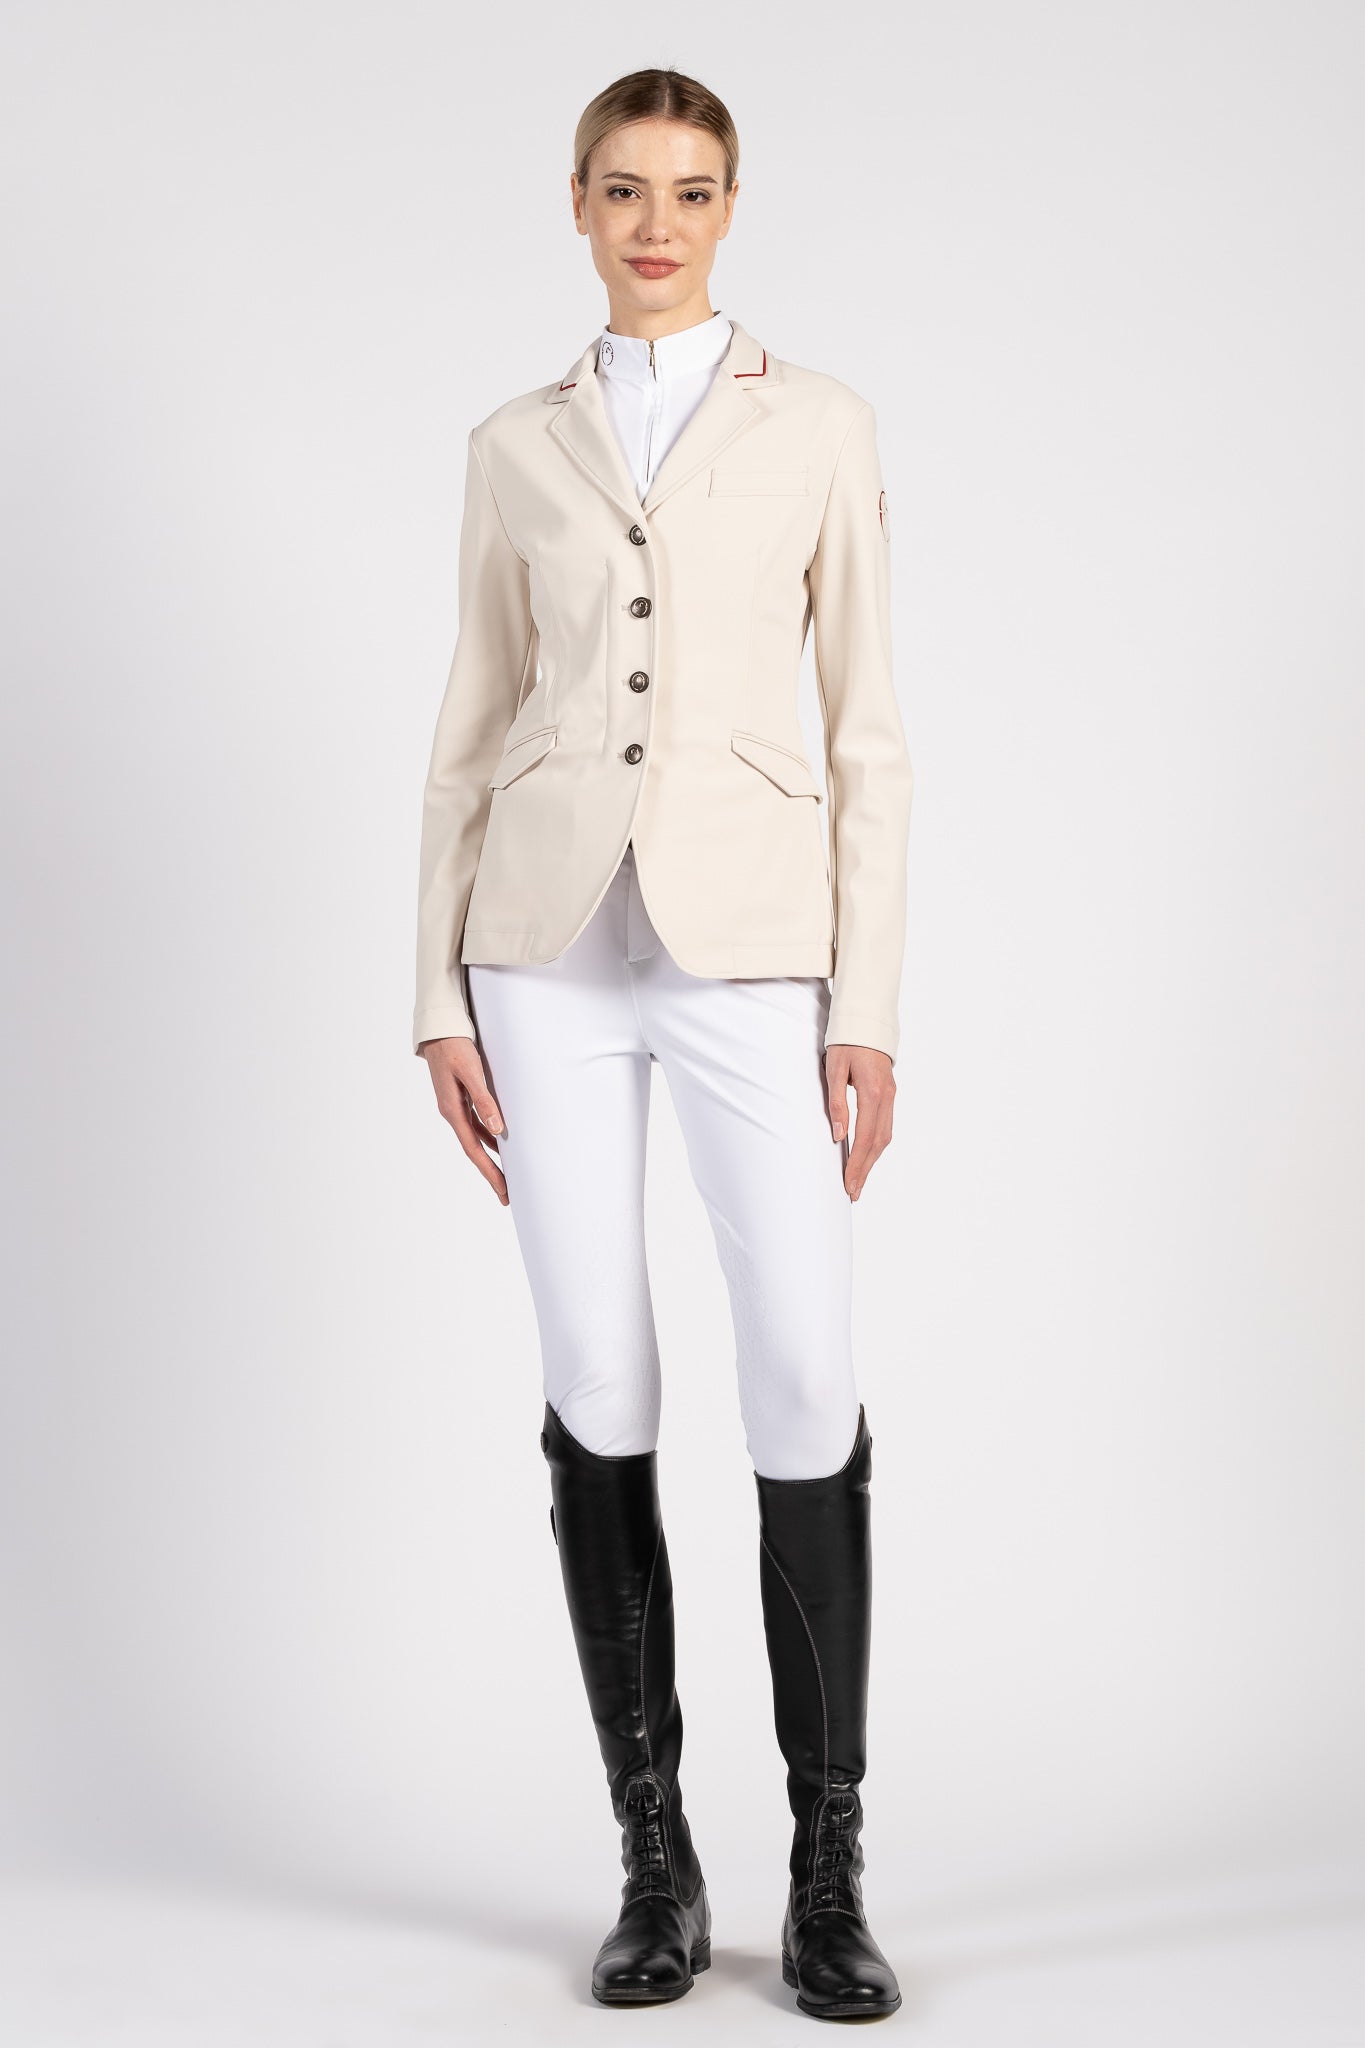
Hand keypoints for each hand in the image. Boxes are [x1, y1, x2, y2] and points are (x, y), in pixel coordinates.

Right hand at [420, 1035, 509, 1205]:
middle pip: (474, 1149)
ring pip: (476, 1138)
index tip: (503, 1190)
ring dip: (490, 1156)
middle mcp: (452, 1112)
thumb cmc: (454, 1047)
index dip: (489, 1171)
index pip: (474, 1149)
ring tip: (507, 1174)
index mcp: (452, 1110)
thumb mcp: (471, 1071)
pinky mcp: (460, 1097)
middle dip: (491, 1172)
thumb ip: (484, 1100)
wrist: (438, 1029)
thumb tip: (498, 1128)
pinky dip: (489, 1135)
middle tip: (507, 1194)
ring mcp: (455, 1105)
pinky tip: (500, 1139)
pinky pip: (476, 1123)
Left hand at [822, 1044, 894, 1201]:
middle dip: (865, 1170)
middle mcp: (886, 1097)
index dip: (857, 1164)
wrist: (867, 1022)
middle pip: (878, 1143)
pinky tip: (866, 1156)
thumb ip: (836, 1102)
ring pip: (885, 1136)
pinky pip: (885, 1126)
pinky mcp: (889, 1095)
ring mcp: (891, 1096)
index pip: (865, 1137)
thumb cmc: (846, 1043)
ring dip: (872, 1160)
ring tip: (858, 1180)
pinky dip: (876, 1145)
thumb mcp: (834, 1069)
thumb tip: (838, 1136)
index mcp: (872, 1092)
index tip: (849, 1184)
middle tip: (853, 1192)